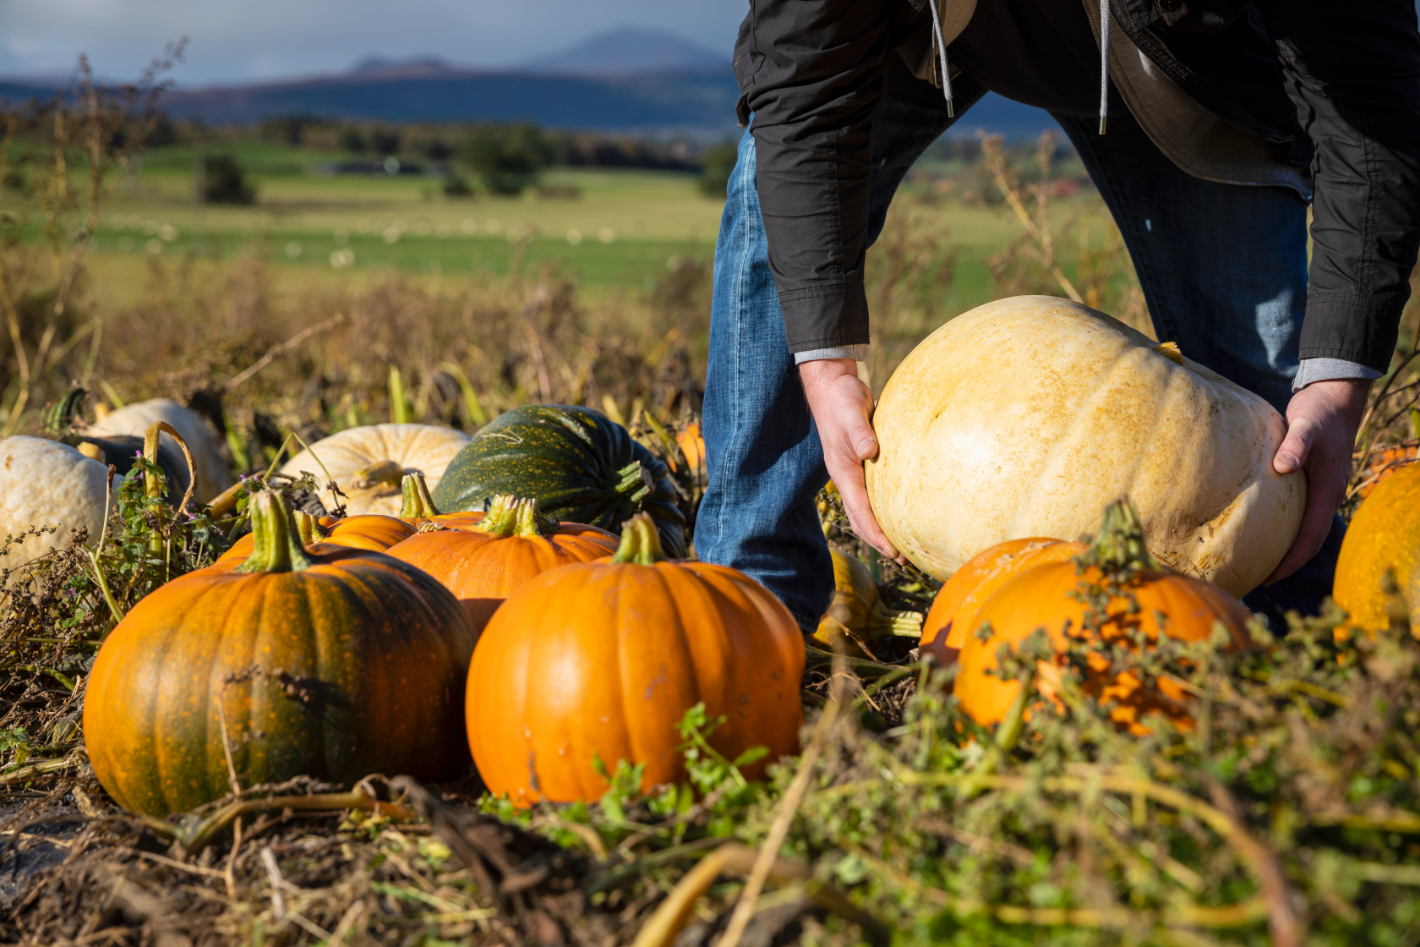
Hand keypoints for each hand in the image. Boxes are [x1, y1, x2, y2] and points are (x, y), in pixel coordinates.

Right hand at [799, 358, 904, 562]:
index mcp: (843, 472)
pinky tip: (900, 510)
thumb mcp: (851, 413)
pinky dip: (884, 508)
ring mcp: (853, 472)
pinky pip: (873, 494)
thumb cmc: (842, 399)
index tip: (892, 551)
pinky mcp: (862, 463)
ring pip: (866, 509)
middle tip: (903, 559)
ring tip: (902, 545)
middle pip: (862, 519)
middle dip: (880, 541)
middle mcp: (847, 477)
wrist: (833, 386)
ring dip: (881, 529)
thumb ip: (860, 432)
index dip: (875, 534)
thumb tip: (870, 451)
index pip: (860, 512)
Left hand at [1264, 378, 1370, 583]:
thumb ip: (1296, 444)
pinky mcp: (1307, 482)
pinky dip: (1280, 527)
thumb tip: (1283, 467)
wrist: (1333, 398)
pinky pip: (1296, 513)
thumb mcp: (1306, 424)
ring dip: (1283, 547)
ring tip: (1255, 563)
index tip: (1270, 576)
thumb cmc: (1318, 411)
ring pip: (1302, 528)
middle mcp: (1325, 494)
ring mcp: (1317, 490)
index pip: (1311, 536)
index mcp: (1327, 489)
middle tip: (1257, 579)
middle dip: (1286, 562)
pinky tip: (1258, 529)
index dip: (1292, 559)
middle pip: (1308, 540)